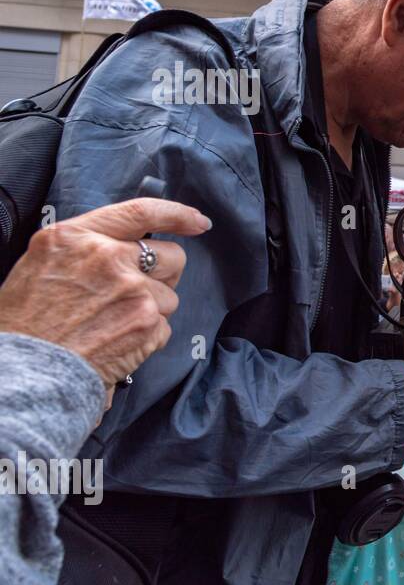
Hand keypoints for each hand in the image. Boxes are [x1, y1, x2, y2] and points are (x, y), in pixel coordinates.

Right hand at [0, 198, 210, 387]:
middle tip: (135, 295)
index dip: (177, 215)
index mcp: (75, 237)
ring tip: (111, 326)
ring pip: (168, 296)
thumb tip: (127, 249)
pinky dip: (146, 339)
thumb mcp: (43, 266)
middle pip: (170, 256)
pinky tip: (117, 345)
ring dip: (150, 311)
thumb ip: (86, 250)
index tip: (198, 222)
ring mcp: (132, 289)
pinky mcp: (147, 322)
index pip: (139, 211)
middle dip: (164, 275)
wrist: (25, 372)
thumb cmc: (25, 325)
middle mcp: (107, 257)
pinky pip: (163, 327)